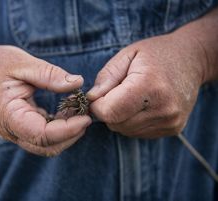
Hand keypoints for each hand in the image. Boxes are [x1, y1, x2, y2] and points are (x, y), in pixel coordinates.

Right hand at [0, 45, 91, 155]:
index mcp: (8, 115)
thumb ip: (50, 75)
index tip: (86, 118)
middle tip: (87, 114)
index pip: (42, 135)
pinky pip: (43, 136)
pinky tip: (67, 111)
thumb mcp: (23, 63)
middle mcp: (10, 130)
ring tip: (78, 111)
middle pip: (46, 146)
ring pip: (46, 145)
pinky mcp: (20, 129)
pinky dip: (59, 128)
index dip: (67, 130)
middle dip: (71, 134)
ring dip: (66, 133)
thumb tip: (78, 82)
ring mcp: (14, 132)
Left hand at [87, 33, 206, 137]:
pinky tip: (141, 105)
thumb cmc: (156, 54)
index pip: (109, 112)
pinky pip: (138, 132)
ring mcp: (170, 121)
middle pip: (116, 123)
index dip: (97, 105)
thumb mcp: (127, 55)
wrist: (192, 59)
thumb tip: (91, 99)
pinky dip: (132, 121)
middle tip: (115, 93)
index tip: (99, 94)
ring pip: (125, 130)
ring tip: (130, 97)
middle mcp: (162, 108)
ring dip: (120, 117)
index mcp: (149, 85)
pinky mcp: (173, 129)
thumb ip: (106, 77)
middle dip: (108, 111)